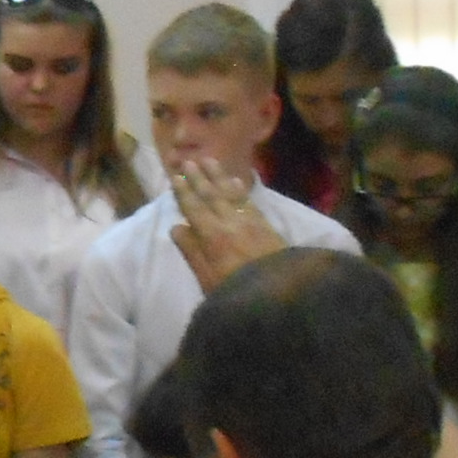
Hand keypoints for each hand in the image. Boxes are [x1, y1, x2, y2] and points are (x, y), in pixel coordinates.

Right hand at [169, 162, 285, 292]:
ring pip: (231, 194)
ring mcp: (250, 222)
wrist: (280, 296)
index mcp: (212, 236)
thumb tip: (177, 227)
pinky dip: (240, 190)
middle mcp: (230, 223)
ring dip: (219, 177)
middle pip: (212, 196)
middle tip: (190, 161)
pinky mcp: (267, 226)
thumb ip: (192, 252)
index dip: (184, 192)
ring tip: (210, 161)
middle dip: (200, 178)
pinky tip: (237, 182)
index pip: (194, 208)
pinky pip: (250, 202)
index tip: (176, 176)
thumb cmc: (236, 292)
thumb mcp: (207, 279)